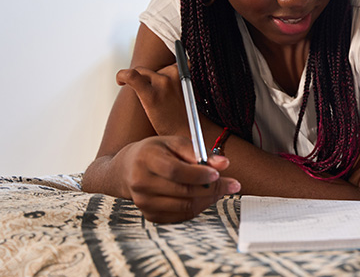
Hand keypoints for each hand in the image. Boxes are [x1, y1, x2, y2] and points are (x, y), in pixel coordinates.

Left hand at [117, 63, 186, 135]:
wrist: (188, 135)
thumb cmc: (189, 117)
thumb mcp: (193, 93)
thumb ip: (184, 80)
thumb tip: (170, 74)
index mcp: (187, 71)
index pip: (174, 61)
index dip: (168, 72)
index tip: (165, 81)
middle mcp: (176, 73)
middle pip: (158, 68)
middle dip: (155, 80)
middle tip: (158, 96)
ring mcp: (163, 82)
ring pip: (144, 72)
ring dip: (141, 81)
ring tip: (137, 90)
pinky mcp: (151, 95)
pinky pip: (132, 77)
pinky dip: (123, 76)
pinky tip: (120, 81)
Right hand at [117, 136, 240, 222]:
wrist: (126, 169)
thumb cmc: (155, 152)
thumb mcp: (174, 143)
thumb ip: (199, 151)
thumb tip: (223, 163)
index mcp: (146, 159)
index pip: (175, 171)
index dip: (199, 174)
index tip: (217, 173)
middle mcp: (141, 182)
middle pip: (183, 191)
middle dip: (213, 188)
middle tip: (233, 184)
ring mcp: (143, 202)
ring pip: (185, 206)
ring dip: (208, 199)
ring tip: (220, 189)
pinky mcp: (150, 215)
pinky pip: (181, 216)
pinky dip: (198, 207)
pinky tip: (205, 197)